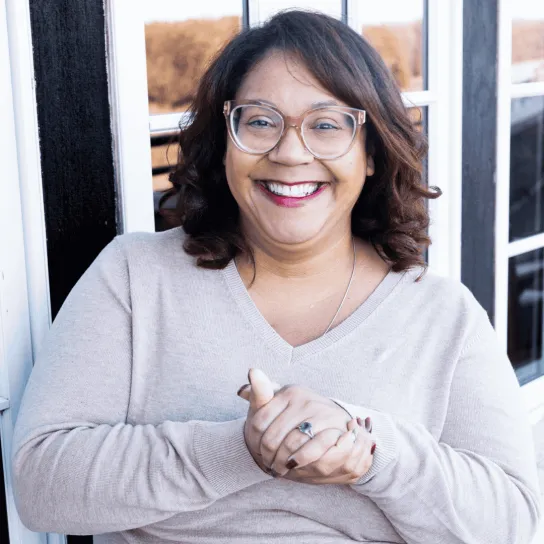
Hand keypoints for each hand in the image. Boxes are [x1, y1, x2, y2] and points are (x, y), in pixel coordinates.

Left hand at [239, 369, 374, 483]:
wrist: (335, 422)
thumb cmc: (298, 414)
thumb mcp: (278, 402)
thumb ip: (260, 394)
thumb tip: (244, 385)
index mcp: (289, 392)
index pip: (259, 421)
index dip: (254, 441)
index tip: (256, 450)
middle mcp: (306, 400)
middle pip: (274, 436)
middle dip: (268, 455)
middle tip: (267, 464)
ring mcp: (322, 414)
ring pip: (291, 444)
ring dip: (282, 462)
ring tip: (278, 469)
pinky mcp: (336, 430)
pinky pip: (313, 449)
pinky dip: (300, 460)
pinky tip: (294, 465)